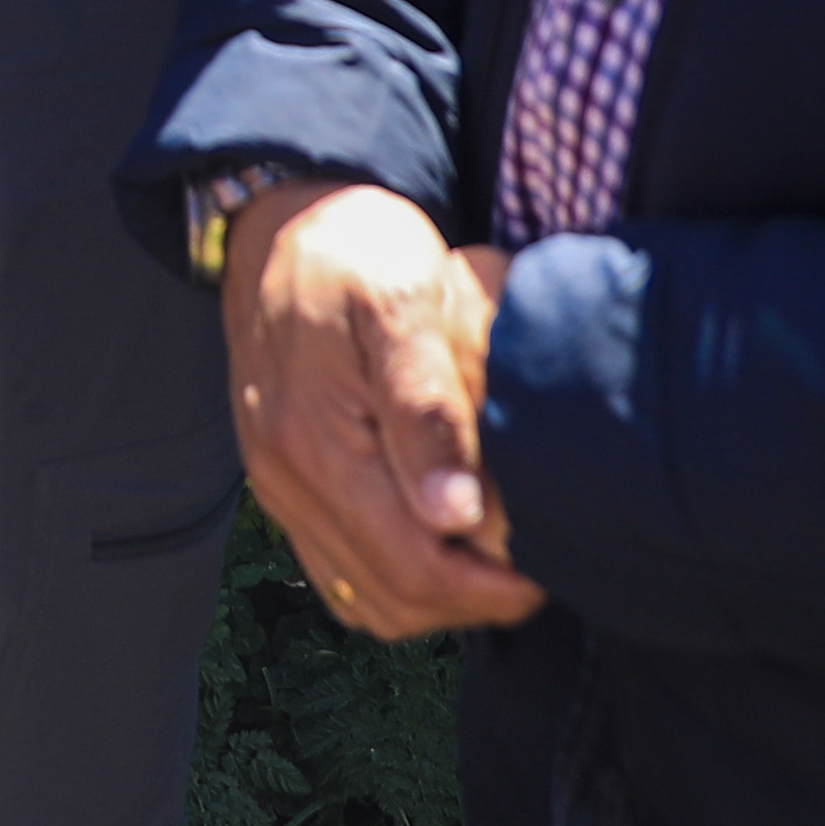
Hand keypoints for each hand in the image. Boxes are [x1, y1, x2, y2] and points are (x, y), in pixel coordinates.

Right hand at [225, 179, 544, 638]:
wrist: (279, 223)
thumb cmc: (354, 250)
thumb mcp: (401, 301)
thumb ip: (426, 407)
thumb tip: (455, 516)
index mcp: (316, 444)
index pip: (412, 568)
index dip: (489, 590)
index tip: (545, 567)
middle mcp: (288, 480)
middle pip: (390, 600)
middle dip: (470, 602)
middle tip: (533, 569)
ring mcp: (280, 487)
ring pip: (364, 598)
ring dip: (435, 599)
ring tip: (494, 562)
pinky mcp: (283, 481)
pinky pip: (339, 569)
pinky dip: (396, 579)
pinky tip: (442, 543)